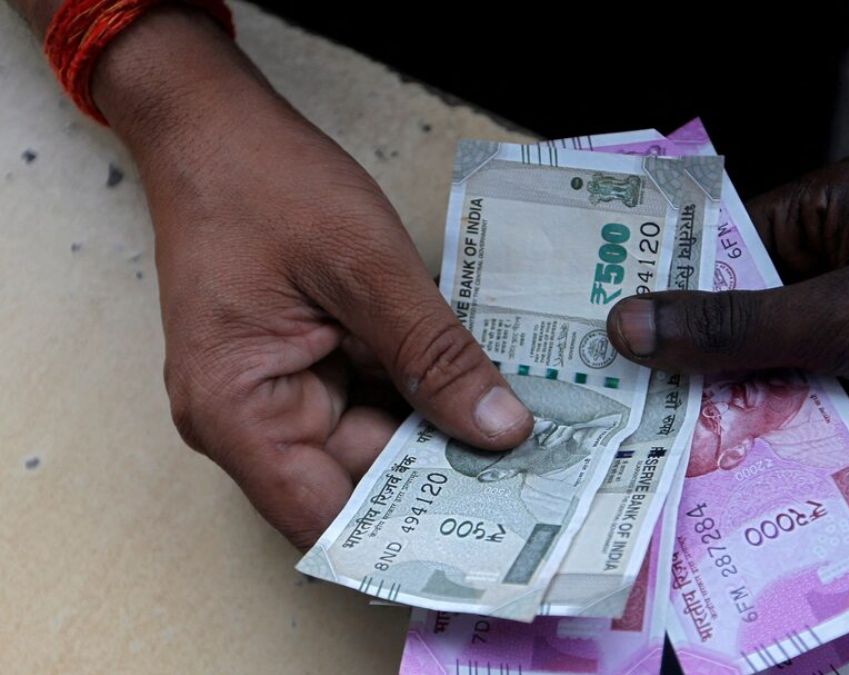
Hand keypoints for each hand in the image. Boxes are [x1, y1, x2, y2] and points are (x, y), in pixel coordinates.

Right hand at [93, 8, 531, 546]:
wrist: (212, 125)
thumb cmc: (266, 183)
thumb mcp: (365, 267)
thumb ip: (434, 354)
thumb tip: (500, 430)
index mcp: (238, 412)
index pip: (327, 519)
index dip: (408, 538)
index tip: (492, 535)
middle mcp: (252, 420)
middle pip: (360, 483)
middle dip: (444, 477)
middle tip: (538, 476)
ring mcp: (280, 393)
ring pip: (376, 442)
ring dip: (441, 434)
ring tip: (527, 434)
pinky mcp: (307, 365)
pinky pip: (375, 398)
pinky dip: (423, 393)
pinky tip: (486, 389)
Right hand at [607, 157, 848, 462]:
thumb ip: (740, 326)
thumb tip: (631, 325)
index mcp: (839, 210)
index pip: (728, 240)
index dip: (666, 286)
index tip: (604, 333)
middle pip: (757, 307)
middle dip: (706, 360)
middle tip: (632, 408)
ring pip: (796, 358)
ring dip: (755, 403)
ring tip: (683, 450)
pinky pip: (842, 395)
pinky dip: (811, 429)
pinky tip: (766, 472)